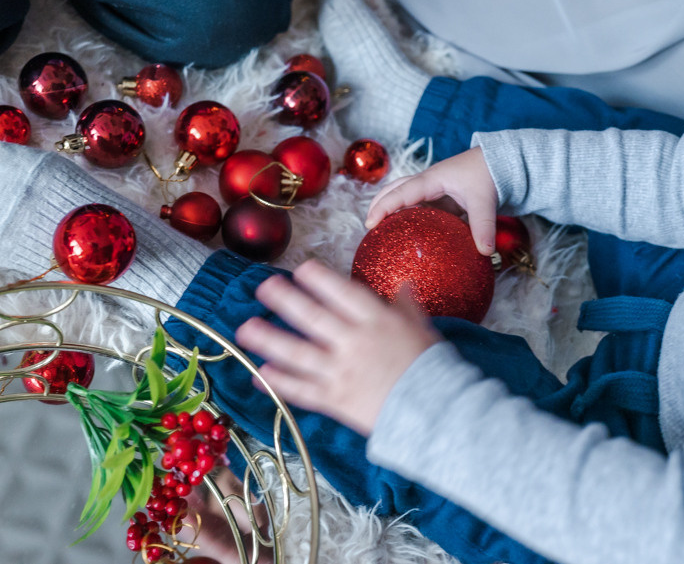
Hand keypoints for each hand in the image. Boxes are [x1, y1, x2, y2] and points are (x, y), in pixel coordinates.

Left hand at [235, 260, 441, 435]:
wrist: (438, 414)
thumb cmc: (431, 368)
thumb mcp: (422, 329)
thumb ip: (405, 307)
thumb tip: (402, 285)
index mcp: (377, 321)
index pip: (342, 293)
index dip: (319, 279)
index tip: (302, 270)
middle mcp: (354, 343)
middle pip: (312, 317)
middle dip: (285, 300)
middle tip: (263, 288)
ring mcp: (342, 373)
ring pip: (298, 353)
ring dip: (269, 340)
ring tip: (245, 329)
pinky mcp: (336, 400)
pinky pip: (302, 390)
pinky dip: (279, 382)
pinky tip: (259, 374)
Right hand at [366, 147, 497, 254]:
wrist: (500, 162)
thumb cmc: (489, 174)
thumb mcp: (485, 201)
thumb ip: (483, 226)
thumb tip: (484, 252)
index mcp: (432, 179)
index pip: (401, 192)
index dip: (383, 207)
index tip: (370, 224)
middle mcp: (427, 182)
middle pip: (393, 189)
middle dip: (378, 204)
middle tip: (368, 227)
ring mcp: (433, 188)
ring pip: (403, 196)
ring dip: (390, 208)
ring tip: (380, 230)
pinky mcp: (440, 196)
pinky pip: (418, 206)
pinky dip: (408, 216)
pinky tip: (407, 232)